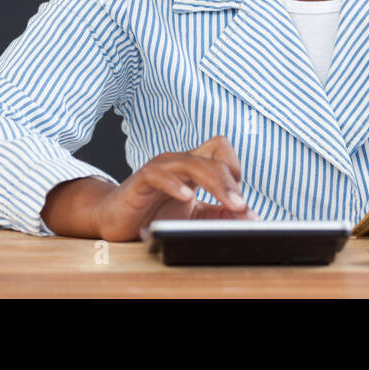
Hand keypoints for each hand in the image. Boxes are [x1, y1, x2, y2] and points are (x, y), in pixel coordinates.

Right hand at [90, 135, 257, 240]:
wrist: (116, 222)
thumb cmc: (155, 215)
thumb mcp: (195, 218)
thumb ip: (221, 215)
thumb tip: (253, 218)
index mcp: (193, 166)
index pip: (220, 147)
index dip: (234, 168)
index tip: (240, 198)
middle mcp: (178, 161)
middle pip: (213, 157)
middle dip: (231, 181)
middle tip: (242, 207)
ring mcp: (160, 168)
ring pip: (192, 162)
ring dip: (216, 183)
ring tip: (230, 203)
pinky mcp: (140, 180)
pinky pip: (159, 174)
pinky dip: (176, 184)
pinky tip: (187, 197)